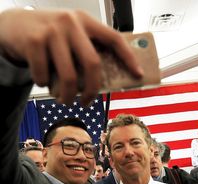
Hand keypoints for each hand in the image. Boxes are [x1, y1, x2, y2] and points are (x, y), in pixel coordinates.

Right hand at [0, 9, 142, 104]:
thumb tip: (105, 83)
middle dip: (92, 90)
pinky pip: (45, 76)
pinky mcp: (34, 41)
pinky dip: (44, 85)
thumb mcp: (71, 36)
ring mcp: (52, 31)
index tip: (138, 75)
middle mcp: (72, 23)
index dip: (129, 58)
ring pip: (69, 76)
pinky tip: (43, 82)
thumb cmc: (51, 37)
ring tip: (65, 100)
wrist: (14, 24)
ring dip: (67, 96)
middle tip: (88, 102)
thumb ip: (86, 51)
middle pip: (93, 64)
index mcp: (86, 22)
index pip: (114, 39)